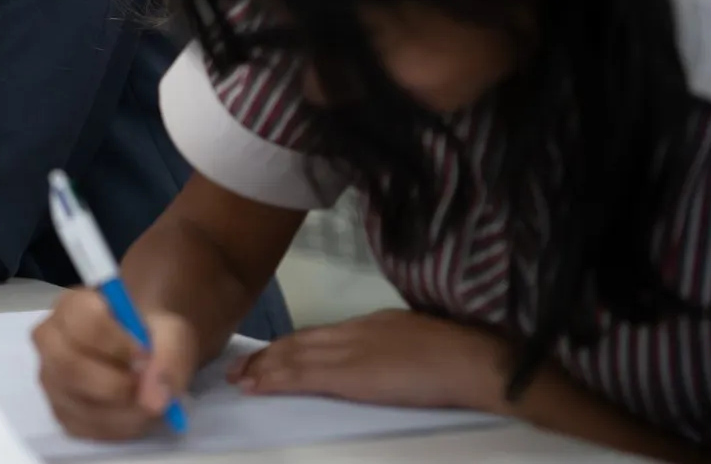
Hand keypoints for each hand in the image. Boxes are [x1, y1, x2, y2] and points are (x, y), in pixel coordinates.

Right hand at [34, 287, 199, 440]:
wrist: (140, 351)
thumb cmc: (148, 334)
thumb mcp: (171, 332)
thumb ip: (169, 356)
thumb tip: (155, 398)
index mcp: (72, 306)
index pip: (83, 323)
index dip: (117, 343)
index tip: (146, 355)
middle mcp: (50, 341)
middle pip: (68, 366)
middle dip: (115, 384)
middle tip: (145, 387)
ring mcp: (51, 379)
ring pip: (77, 403)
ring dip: (123, 411)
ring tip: (147, 401)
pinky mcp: (60, 412)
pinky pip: (84, 429)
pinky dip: (118, 428)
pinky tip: (134, 414)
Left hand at [229, 309, 509, 411]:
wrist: (472, 360)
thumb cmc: (460, 354)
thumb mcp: (417, 339)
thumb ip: (394, 347)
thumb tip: (383, 359)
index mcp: (371, 325)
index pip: (320, 335)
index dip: (291, 346)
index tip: (269, 354)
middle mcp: (352, 333)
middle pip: (299, 343)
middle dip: (267, 355)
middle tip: (238, 366)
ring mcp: (347, 352)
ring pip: (293, 357)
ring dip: (262, 368)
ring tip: (238, 377)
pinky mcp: (347, 375)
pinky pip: (301, 375)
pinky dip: (274, 379)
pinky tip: (255, 385)